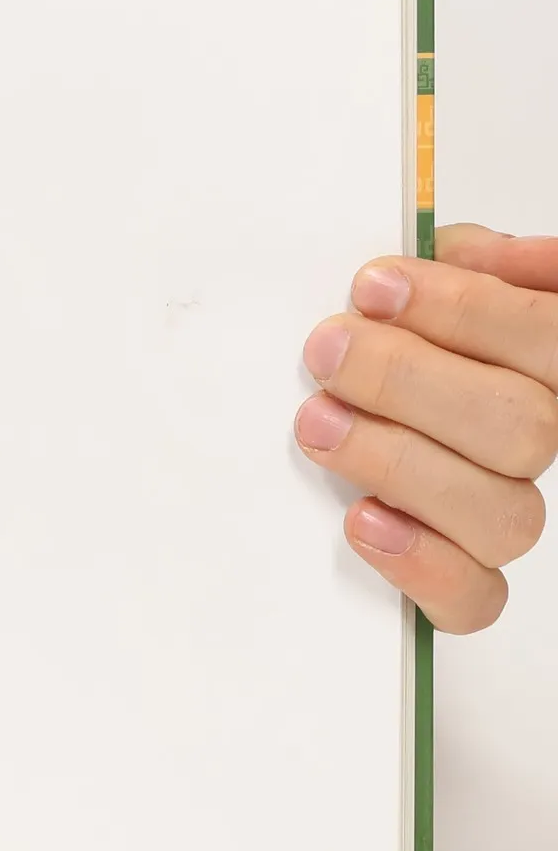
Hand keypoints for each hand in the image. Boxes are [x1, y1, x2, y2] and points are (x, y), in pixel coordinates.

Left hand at [296, 225, 557, 633]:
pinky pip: (476, 600)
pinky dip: (422, 565)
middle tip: (326, 351)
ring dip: (400, 464)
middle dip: (412, 383)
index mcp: (538, 364)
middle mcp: (533, 442)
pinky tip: (362, 522)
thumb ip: (460, 262)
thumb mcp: (418, 284)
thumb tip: (471, 251)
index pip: (547, 337)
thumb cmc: (381, 340)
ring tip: (316, 426)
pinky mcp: (460, 581)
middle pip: (524, 428)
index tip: (372, 287)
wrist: (335, 405)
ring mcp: (501, 514)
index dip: (466, 311)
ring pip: (504, 514)